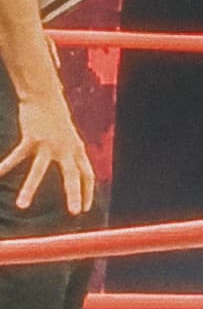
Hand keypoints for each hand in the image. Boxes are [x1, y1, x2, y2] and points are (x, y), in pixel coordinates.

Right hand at [5, 91, 92, 216]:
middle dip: (73, 194)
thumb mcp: (70, 136)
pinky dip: (5, 166)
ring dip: (29, 189)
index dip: (87, 192)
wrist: (45, 95)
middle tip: (74, 212)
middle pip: (72, 174)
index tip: (83, 209)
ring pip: (38, 170)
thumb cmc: (57, 119)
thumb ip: (72, 153)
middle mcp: (65, 148)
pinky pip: (16, 157)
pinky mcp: (31, 139)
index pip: (87, 174)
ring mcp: (48, 143)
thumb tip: (76, 168)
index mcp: (77, 149)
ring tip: (21, 206)